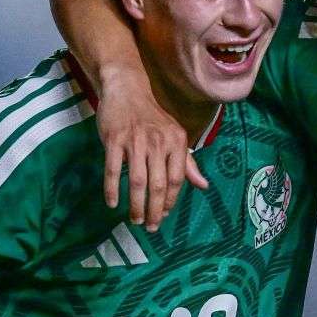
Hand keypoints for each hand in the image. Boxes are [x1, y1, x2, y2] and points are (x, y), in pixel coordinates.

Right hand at [96, 70, 208, 231]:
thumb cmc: (152, 118)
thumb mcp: (174, 136)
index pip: (176, 179)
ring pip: (137, 180)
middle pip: (158, 184)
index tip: (163, 216)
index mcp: (176, 141)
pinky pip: (113, 169)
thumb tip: (203, 186)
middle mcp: (158, 141)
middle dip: (154, 210)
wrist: (126, 90)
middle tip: (150, 227)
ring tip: (135, 220)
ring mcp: (135, 140)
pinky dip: (113, 188)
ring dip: (136, 204)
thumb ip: (187, 163)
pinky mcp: (114, 139)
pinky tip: (112, 202)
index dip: (170, 201)